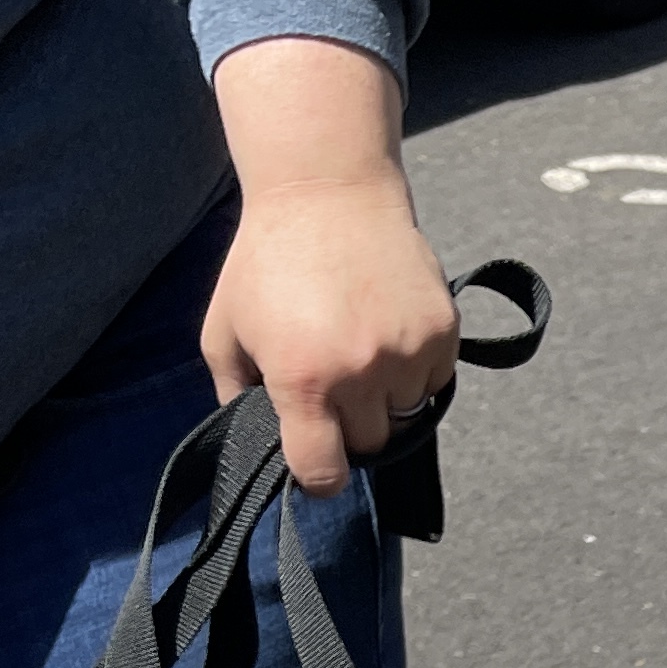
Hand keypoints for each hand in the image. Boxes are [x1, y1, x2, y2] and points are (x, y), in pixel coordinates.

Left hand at [205, 38, 457, 492]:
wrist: (327, 191)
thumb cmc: (267, 262)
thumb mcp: (224, 330)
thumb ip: (234, 395)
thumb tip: (258, 442)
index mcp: (303, 379)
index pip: (324, 471)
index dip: (319, 476)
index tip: (318, 462)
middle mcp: (360, 371)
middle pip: (370, 443)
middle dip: (350, 424)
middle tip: (333, 383)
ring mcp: (407, 352)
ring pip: (406, 415)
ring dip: (386, 398)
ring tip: (362, 352)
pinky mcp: (442, 331)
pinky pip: (434, 382)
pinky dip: (415, 371)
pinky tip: (388, 333)